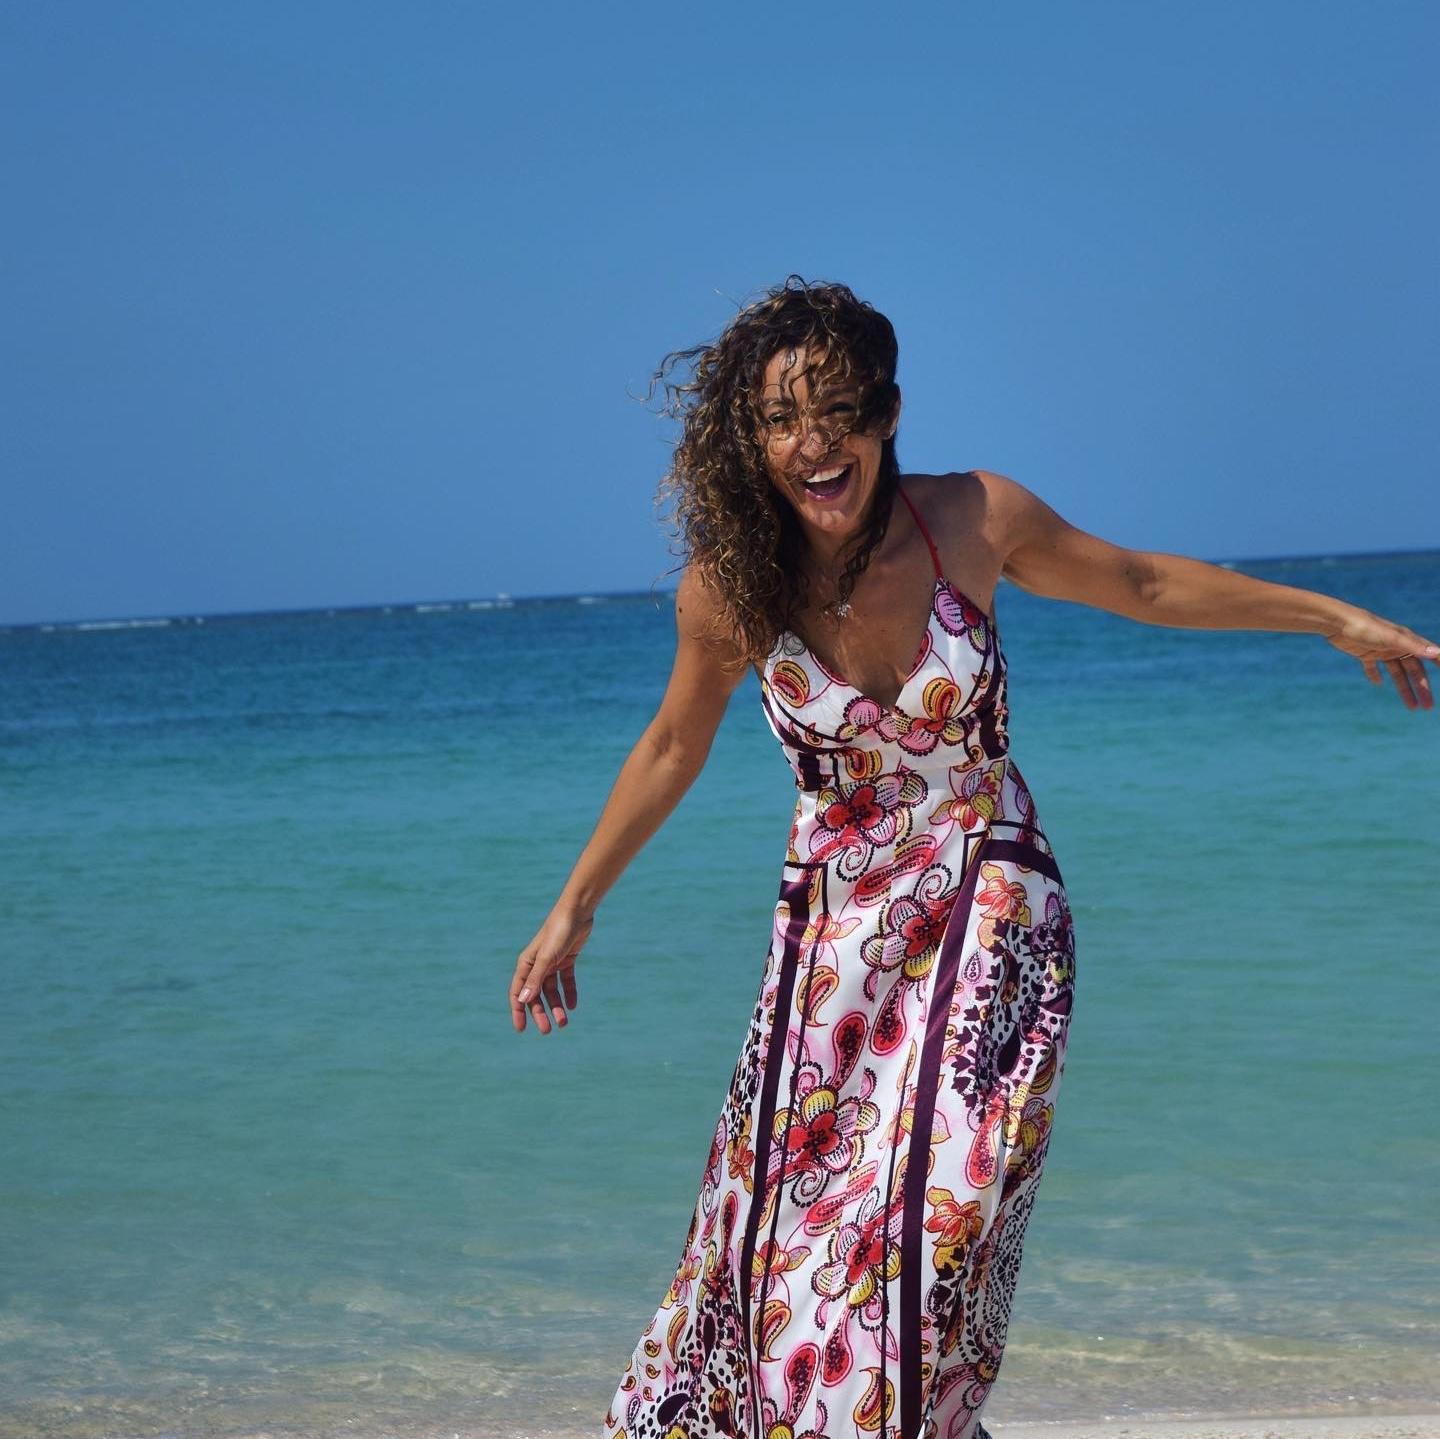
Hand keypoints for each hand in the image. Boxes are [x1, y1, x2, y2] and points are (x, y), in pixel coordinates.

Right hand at [510, 902, 591, 1034]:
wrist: (577, 912)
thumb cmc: (558, 932)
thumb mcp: (547, 958)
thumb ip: (536, 980)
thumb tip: (523, 1001)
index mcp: (526, 964)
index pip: (518, 992)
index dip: (518, 1011)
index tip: (521, 1029)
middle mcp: (537, 965)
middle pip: (536, 995)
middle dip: (540, 1013)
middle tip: (548, 1031)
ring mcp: (552, 962)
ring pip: (552, 991)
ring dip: (557, 1006)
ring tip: (564, 1023)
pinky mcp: (567, 959)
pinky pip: (566, 981)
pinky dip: (569, 993)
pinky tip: (573, 1005)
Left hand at [1324, 605, 1437, 710]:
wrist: (1337, 622)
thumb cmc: (1366, 627)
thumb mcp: (1391, 638)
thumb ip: (1413, 646)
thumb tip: (1436, 652)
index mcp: (1406, 641)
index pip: (1428, 654)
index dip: (1438, 663)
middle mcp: (1396, 645)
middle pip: (1413, 670)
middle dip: (1421, 688)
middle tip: (1428, 707)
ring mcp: (1380, 649)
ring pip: (1396, 672)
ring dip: (1403, 688)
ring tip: (1411, 706)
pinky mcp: (1364, 653)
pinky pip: (1372, 667)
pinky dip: (1375, 675)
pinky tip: (1377, 683)